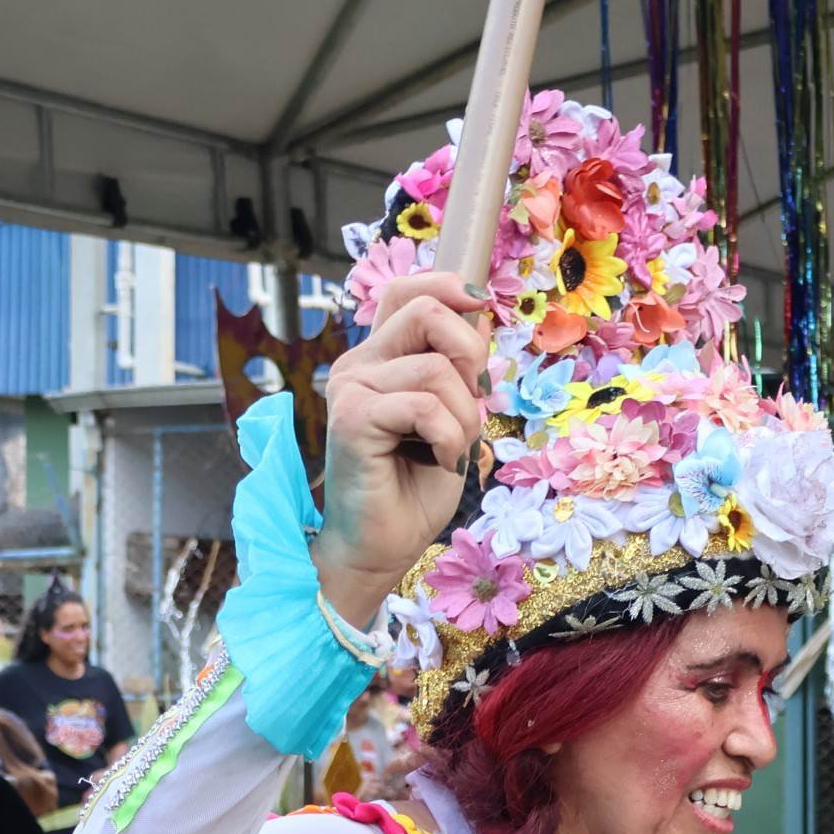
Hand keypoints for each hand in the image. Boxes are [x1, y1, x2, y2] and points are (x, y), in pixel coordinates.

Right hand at [316, 275, 494, 621]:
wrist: (381, 546)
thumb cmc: (416, 487)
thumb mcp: (454, 419)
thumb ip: (461, 373)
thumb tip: (481, 321)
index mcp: (380, 359)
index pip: (407, 292)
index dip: (449, 287)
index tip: (483, 308)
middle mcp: (359, 364)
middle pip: (425, 311)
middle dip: (471, 354)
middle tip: (474, 405)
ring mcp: (350, 387)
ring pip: (437, 368)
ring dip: (466, 416)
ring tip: (452, 450)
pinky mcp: (352, 418)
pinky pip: (425, 407)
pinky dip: (450, 438)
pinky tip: (442, 462)